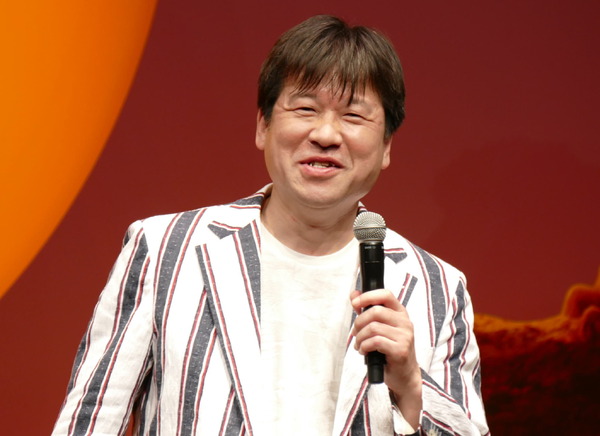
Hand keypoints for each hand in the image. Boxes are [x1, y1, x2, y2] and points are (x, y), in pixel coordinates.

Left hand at [350, 289, 421, 427]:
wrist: (404, 375)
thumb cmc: (390, 349)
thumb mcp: (380, 327)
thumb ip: (367, 310)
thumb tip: (354, 294)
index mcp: (400, 313)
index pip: (385, 294)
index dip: (367, 296)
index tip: (355, 303)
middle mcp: (405, 322)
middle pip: (375, 311)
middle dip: (359, 322)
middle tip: (355, 333)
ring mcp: (405, 336)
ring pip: (373, 327)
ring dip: (360, 337)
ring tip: (359, 344)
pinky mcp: (401, 350)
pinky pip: (375, 342)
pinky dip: (364, 346)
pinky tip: (364, 351)